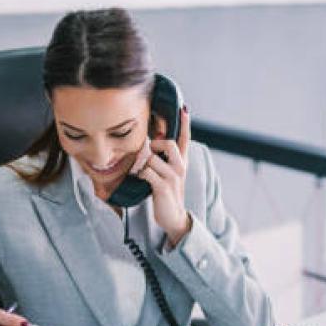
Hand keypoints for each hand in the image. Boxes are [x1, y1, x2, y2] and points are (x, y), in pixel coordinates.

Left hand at [138, 107, 191, 245]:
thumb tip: (152, 142)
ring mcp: (173, 177)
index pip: (185, 138)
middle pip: (167, 143)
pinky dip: (140, 175)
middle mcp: (180, 167)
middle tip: (150, 154)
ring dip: (143, 165)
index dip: (184, 123)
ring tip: (145, 174)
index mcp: (182, 161)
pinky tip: (141, 180)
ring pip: (152, 158)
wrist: (173, 217)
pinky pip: (146, 172)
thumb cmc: (166, 193)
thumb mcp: (169, 173)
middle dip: (154, 145)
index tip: (183, 108)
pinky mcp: (163, 187)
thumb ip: (164, 158)